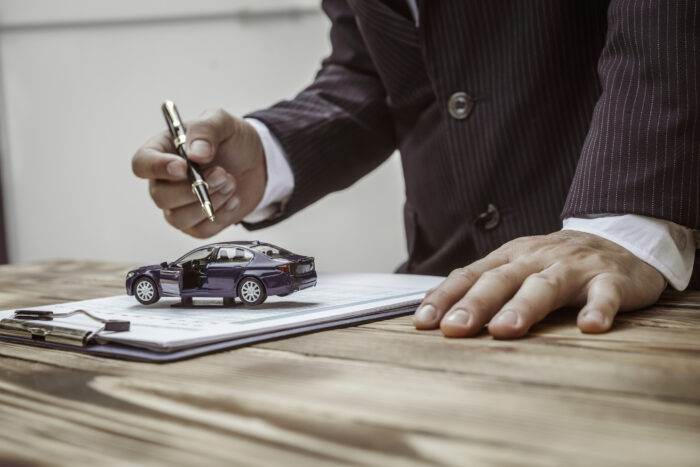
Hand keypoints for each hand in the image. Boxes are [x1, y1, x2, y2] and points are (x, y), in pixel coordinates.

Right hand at [132, 108, 265, 237]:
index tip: (184, 167)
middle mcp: (165, 181)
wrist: (258, 163)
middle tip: (222, 173)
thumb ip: (206, 129)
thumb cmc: (233, 141)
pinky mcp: (197, 223)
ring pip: (179, 218)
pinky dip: (221, 216)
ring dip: (209, 202)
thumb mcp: (222, 122)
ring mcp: (179, 205)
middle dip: (194, 188)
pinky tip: (233, 199)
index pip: (142, 164)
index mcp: (163, 151)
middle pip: (160, 196)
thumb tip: (195, 153)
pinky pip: (201, 230)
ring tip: (230, 183)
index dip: (157, 168)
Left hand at [412, 230, 666, 337]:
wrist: (621, 239)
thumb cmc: (557, 262)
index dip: (445, 297)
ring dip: (523, 307)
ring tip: (505, 329)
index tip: (424, 321)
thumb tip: (436, 311)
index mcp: (509, 258)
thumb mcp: (517, 267)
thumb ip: (483, 286)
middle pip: (501, 280)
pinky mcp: (611, 279)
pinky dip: (599, 309)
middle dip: (475, 304)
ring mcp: (574, 268)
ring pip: (545, 285)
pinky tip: (591, 327)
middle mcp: (536, 259)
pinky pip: (605, 293)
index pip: (470, 275)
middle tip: (454, 328)